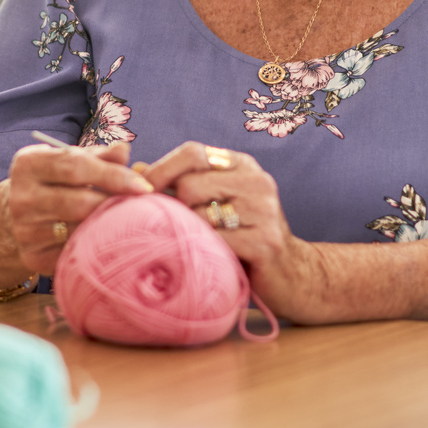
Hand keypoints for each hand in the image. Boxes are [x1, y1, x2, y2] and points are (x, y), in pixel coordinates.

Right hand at [1, 139, 152, 276]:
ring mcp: (24, 230)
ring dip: (107, 226)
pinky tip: (107, 240)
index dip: (113, 175)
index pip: (75, 166)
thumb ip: (100, 156)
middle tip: (141, 208)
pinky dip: (94, 247)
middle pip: (78, 202)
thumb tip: (124, 150)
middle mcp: (21, 197)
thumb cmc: (58, 180)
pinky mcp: (32, 256)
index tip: (144, 186)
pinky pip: (73, 253)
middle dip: (114, 204)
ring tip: (127, 222)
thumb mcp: (73, 160)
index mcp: (28, 164)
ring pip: (77, 231)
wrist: (20, 214)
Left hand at [143, 141, 331, 320]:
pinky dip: (204, 252)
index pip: (193, 152)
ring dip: (189, 234)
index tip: (138, 190)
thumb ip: (179, 184)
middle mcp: (257, 181)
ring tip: (196, 247)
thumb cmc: (243, 237)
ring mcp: (265, 211)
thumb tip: (135, 167)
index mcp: (242, 166)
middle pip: (190, 185)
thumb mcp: (214, 203)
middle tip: (176, 230)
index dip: (160, 169)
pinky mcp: (266, 242)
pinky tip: (209, 260)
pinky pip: (215, 241)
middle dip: (175, 210)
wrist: (292, 275)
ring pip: (200, 215)